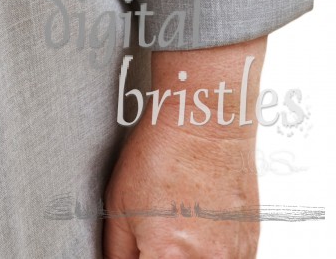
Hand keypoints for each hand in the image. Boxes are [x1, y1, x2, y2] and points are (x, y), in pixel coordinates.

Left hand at [103, 119, 260, 257]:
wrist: (205, 122)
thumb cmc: (162, 152)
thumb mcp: (119, 204)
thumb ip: (118, 251)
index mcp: (168, 255)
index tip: (139, 251)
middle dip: (161, 257)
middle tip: (156, 237)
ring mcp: (234, 257)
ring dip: (187, 256)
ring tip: (179, 228)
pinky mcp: (250, 247)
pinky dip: (211, 254)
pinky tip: (199, 230)